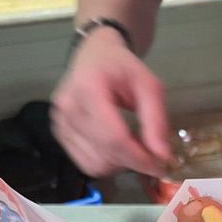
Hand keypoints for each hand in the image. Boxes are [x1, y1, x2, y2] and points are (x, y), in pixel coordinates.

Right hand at [52, 28, 172, 177]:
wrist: (94, 56)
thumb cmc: (122, 67)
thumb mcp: (148, 85)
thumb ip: (156, 120)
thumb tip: (162, 156)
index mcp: (88, 88)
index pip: (113, 137)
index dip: (138, 157)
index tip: (160, 166)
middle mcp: (68, 107)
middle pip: (104, 153)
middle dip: (132, 161)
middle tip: (150, 154)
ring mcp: (59, 122)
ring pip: (94, 164)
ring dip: (119, 164)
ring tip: (132, 146)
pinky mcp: (59, 134)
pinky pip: (85, 163)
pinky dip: (105, 162)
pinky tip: (116, 147)